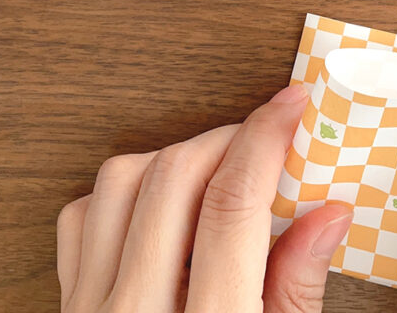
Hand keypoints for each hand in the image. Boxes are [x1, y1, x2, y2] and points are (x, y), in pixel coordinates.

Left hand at [56, 83, 352, 312]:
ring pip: (118, 182)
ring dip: (172, 158)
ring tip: (215, 173)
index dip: (265, 140)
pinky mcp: (67, 307)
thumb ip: (297, 290)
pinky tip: (159, 208)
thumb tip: (328, 212)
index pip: (232, 207)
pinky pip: (79, 218)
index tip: (292, 104)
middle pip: (172, 179)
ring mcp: (89, 310)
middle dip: (226, 140)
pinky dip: (120, 193)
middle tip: (265, 139)